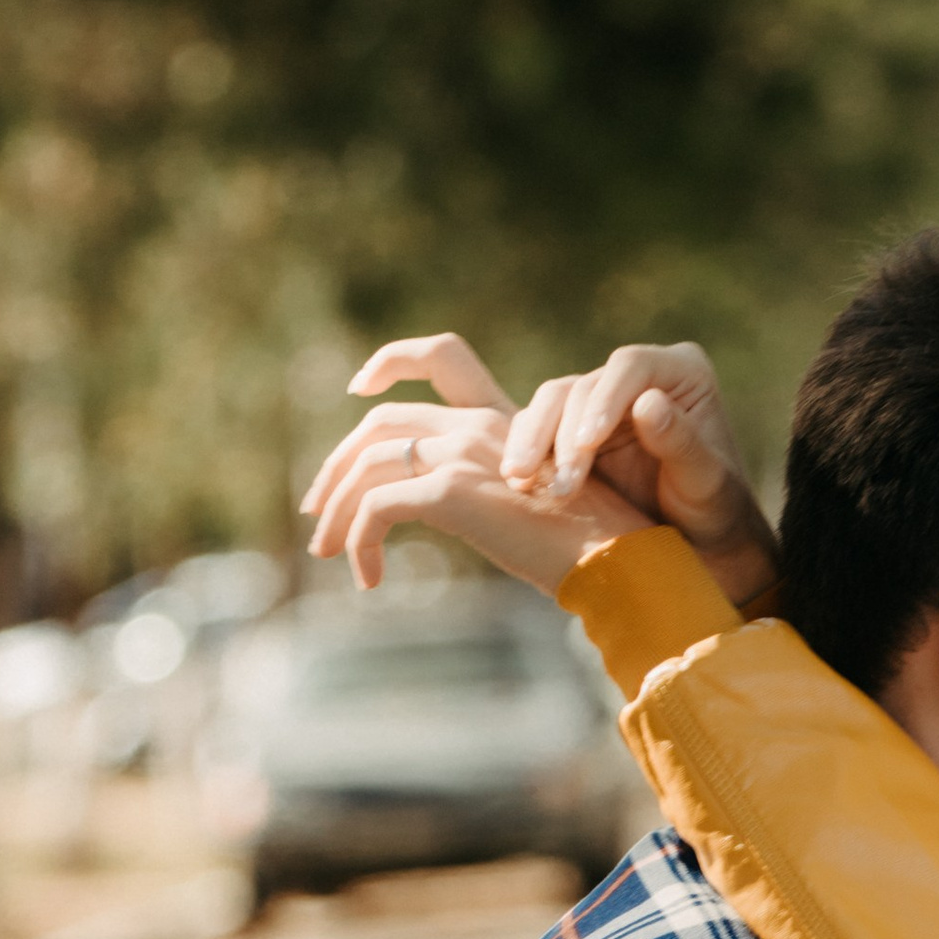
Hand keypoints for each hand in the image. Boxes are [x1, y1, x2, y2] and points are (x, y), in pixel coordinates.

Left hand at [297, 329, 643, 596]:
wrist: (620, 560)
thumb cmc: (592, 545)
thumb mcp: (535, 503)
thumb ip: (492, 491)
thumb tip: (449, 512)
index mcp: (502, 418)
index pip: (440, 359)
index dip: (389, 364)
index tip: (358, 391)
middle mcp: (478, 425)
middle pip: (380, 423)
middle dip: (337, 466)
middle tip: (318, 512)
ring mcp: (463, 453)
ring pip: (367, 466)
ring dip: (337, 511)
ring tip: (330, 553)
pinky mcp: (451, 491)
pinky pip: (376, 509)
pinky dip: (360, 542)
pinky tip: (370, 578)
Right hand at [499, 344, 779, 608]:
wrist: (701, 543)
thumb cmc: (715, 511)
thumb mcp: (706, 484)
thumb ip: (681, 444)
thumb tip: (648, 402)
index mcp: (681, 372)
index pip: (631, 367)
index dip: (604, 400)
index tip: (588, 443)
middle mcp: (638, 376)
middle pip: (583, 386)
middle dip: (561, 432)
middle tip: (557, 483)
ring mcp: (604, 400)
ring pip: (553, 403)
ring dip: (533, 442)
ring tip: (522, 481)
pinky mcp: (574, 427)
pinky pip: (540, 428)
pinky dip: (527, 453)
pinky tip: (519, 483)